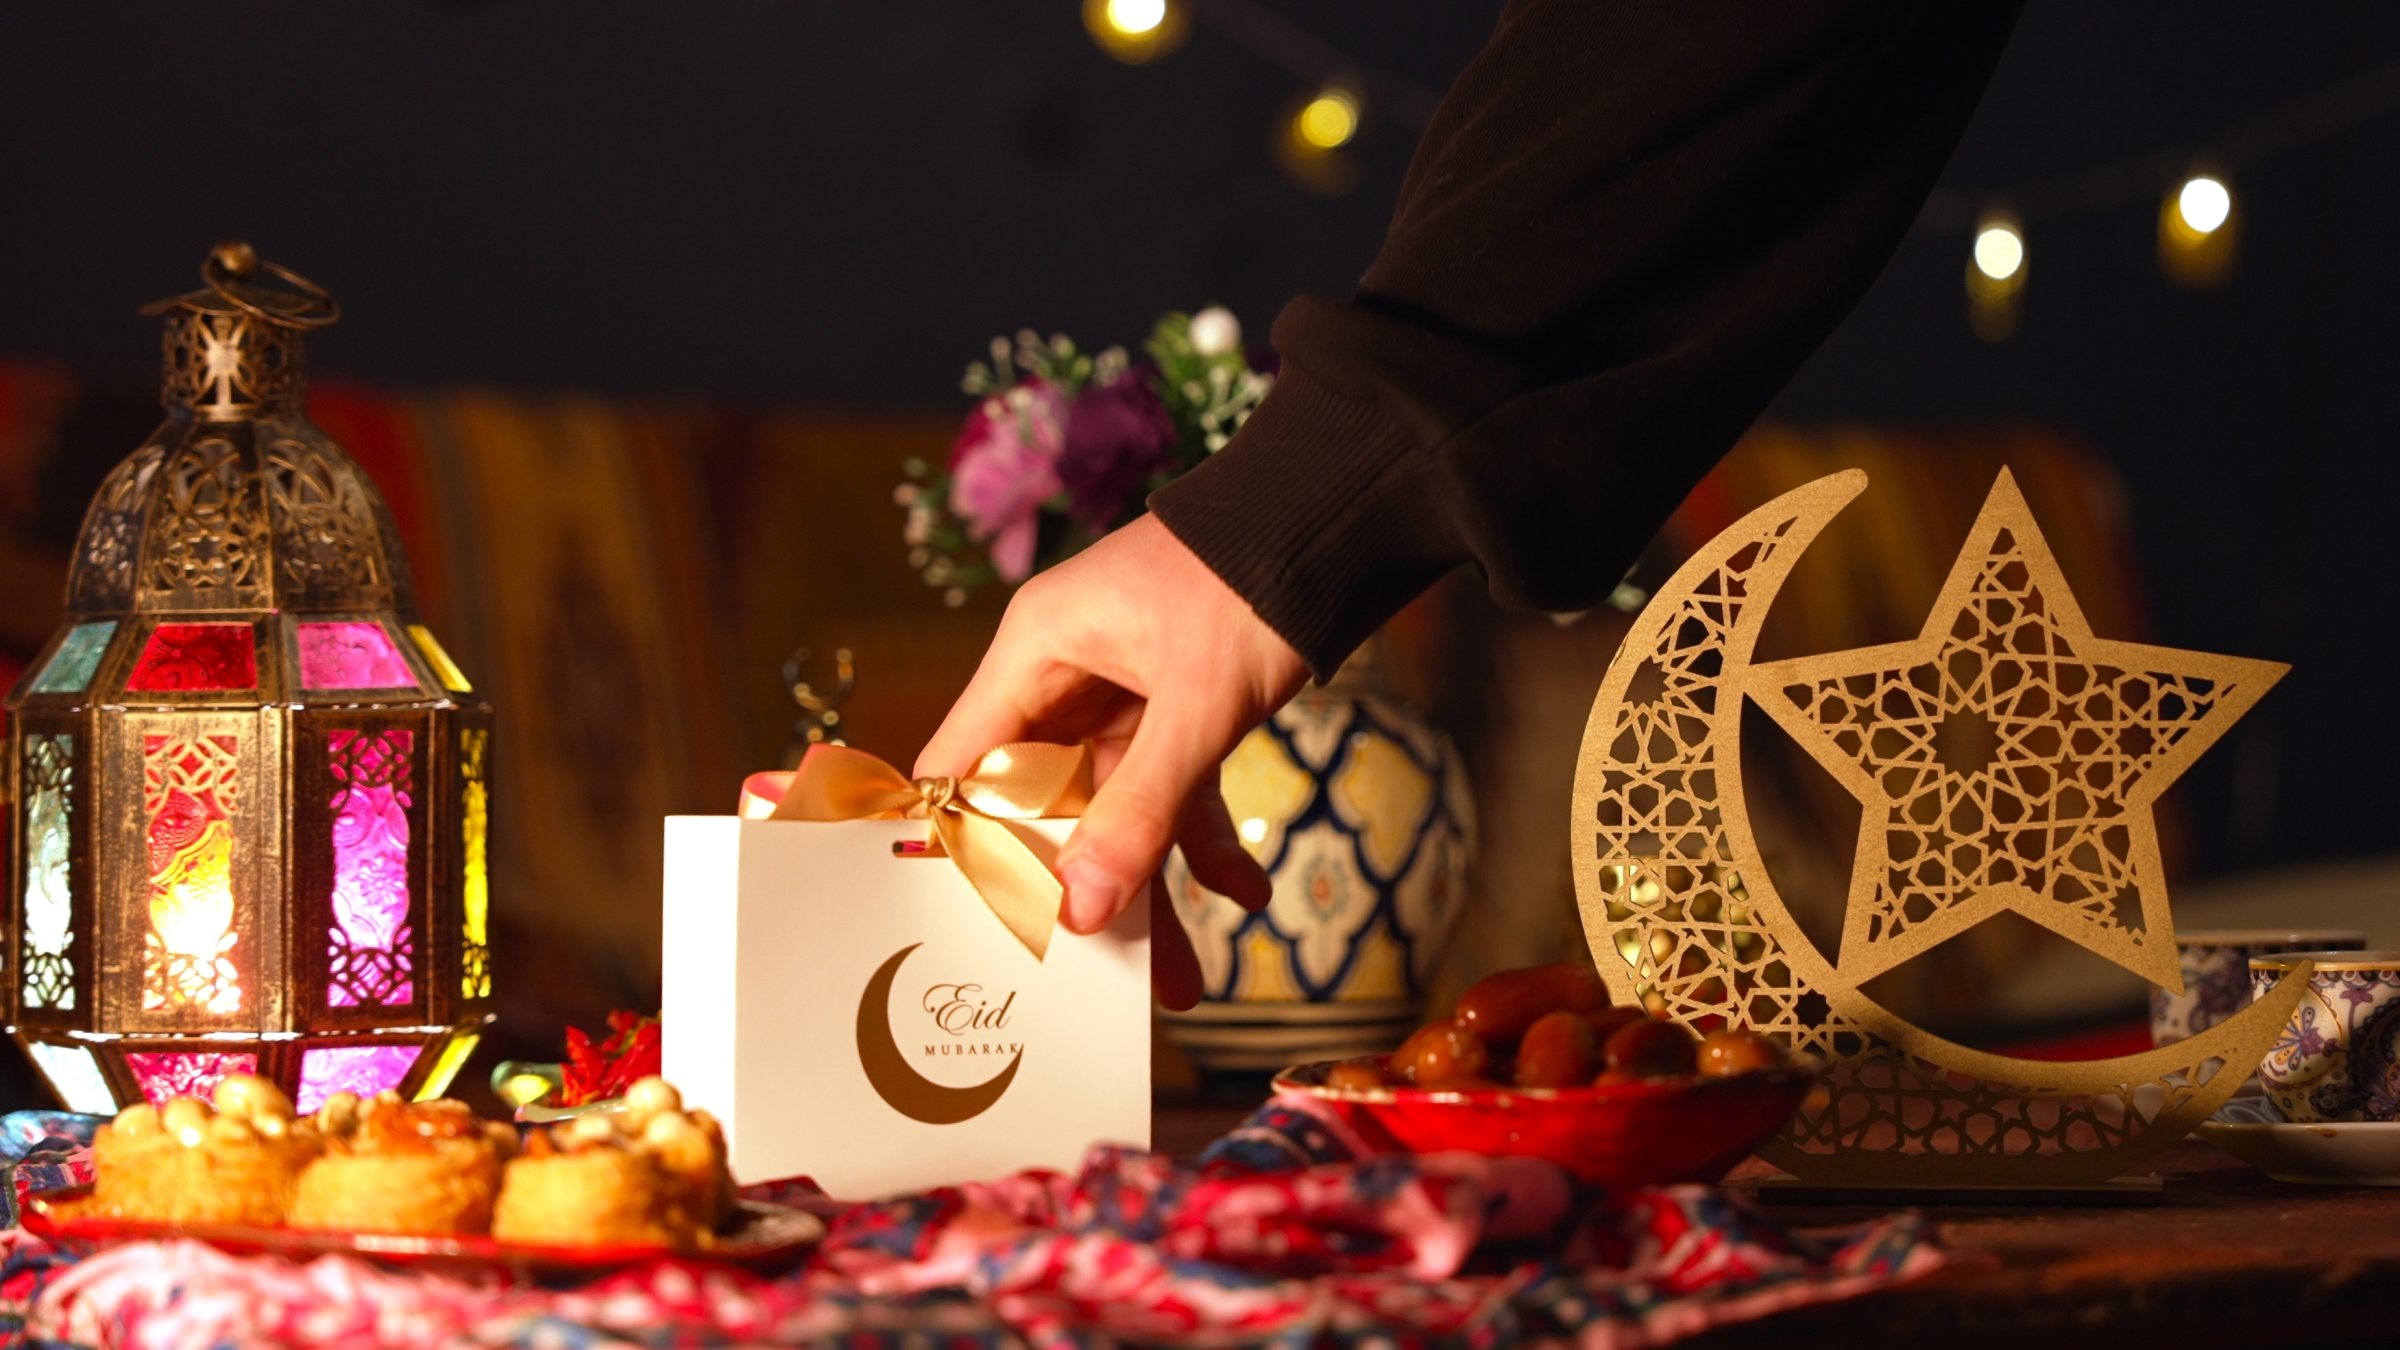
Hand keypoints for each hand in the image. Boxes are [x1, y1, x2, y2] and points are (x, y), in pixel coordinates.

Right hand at [919, 514, 1309, 1009]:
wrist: (1342, 513)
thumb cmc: (1254, 580)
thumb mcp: (1200, 705)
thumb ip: (1142, 809)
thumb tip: (1081, 912)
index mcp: (1036, 650)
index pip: (962, 766)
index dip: (963, 847)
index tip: (978, 930)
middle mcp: (1064, 673)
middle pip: (1042, 805)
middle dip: (1077, 893)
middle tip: (1094, 985)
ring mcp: (1120, 691)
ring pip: (1112, 810)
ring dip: (1150, 886)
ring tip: (1187, 982)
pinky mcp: (1175, 703)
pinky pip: (1171, 789)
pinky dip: (1203, 841)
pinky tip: (1246, 893)